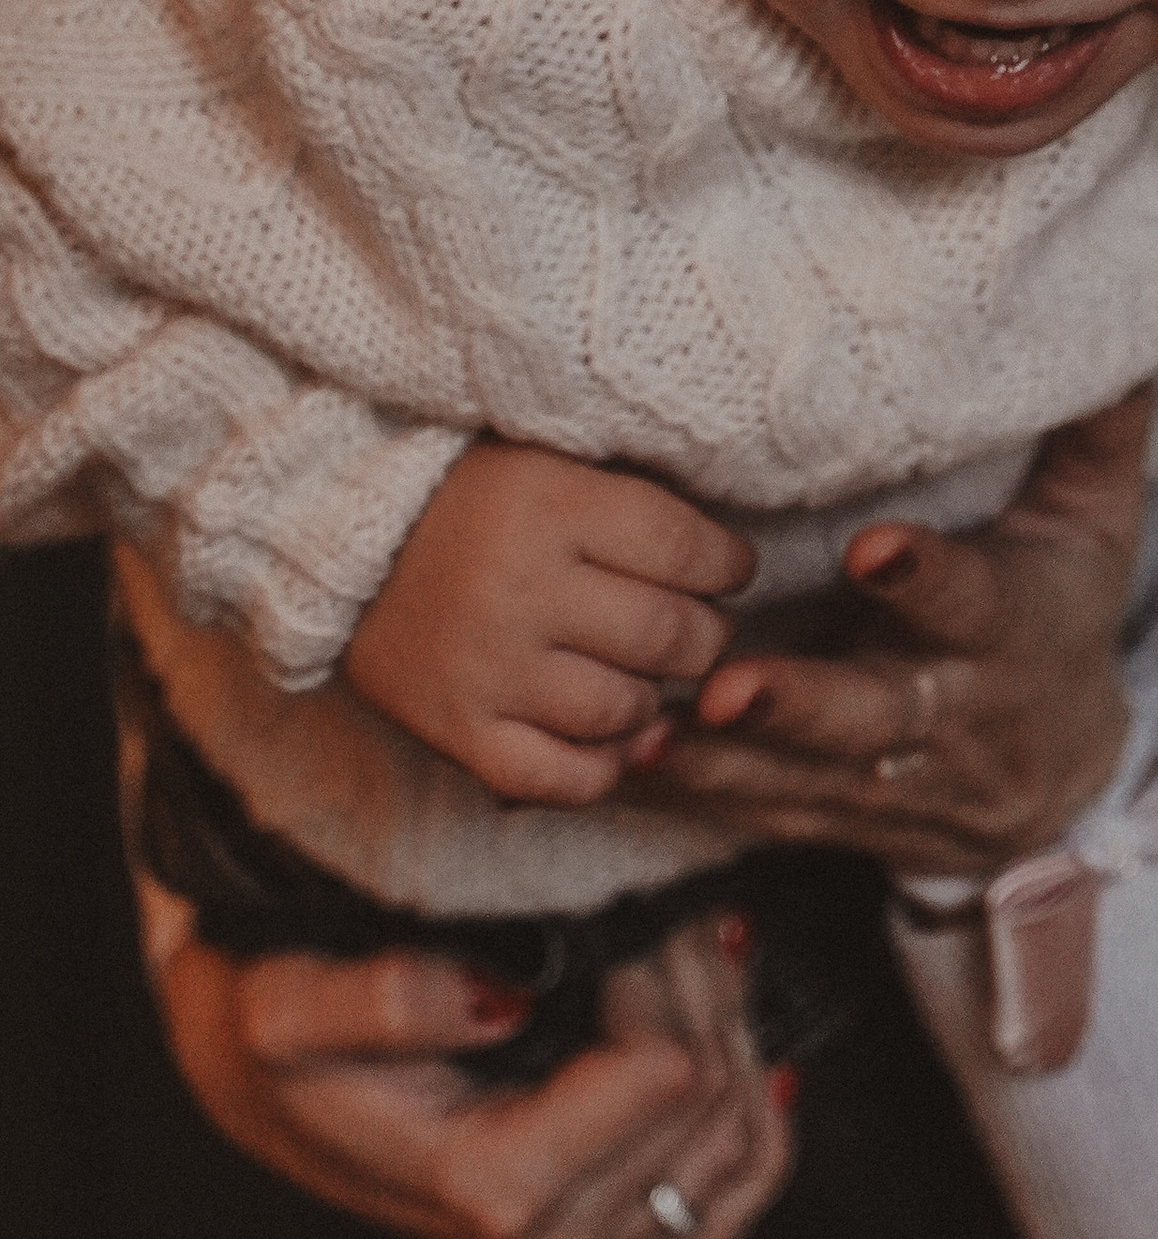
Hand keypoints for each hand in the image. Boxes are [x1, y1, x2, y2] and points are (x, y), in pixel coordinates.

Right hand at [144, 886, 793, 1238]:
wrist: (271, 1082)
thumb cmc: (278, 1028)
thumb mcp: (289, 1004)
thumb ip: (382, 1001)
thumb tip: (503, 1001)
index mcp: (494, 1192)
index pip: (666, 1072)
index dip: (666, 969)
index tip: (632, 901)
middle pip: (711, 1096)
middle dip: (704, 982)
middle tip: (672, 901)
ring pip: (739, 1137)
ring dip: (735, 1027)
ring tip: (698, 944)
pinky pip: (741, 1195)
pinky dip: (762, 1115)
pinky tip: (754, 1045)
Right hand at [344, 444, 753, 806]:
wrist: (339, 540)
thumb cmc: (473, 493)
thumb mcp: (553, 460)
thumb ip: (637, 495)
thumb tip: (736, 552)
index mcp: (552, 504)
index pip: (688, 548)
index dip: (727, 564)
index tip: (728, 568)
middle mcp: (521, 587)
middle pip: (669, 636)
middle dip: (700, 635)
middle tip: (689, 625)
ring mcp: (487, 667)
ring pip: (625, 710)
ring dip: (649, 697)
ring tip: (634, 671)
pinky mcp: (455, 729)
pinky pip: (561, 778)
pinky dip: (600, 767)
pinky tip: (602, 735)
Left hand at [647, 389, 1147, 873]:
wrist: (1066, 781)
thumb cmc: (1063, 618)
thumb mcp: (1096, 528)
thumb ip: (1094, 434)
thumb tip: (1121, 341)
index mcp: (1009, 633)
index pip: (970, 602)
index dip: (924, 579)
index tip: (874, 548)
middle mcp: (949, 716)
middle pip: (873, 715)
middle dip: (801, 705)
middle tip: (725, 686)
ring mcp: (890, 781)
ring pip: (803, 779)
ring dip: (721, 766)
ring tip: (639, 741)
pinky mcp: (837, 818)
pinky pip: (756, 818)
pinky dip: (687, 802)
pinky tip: (610, 776)